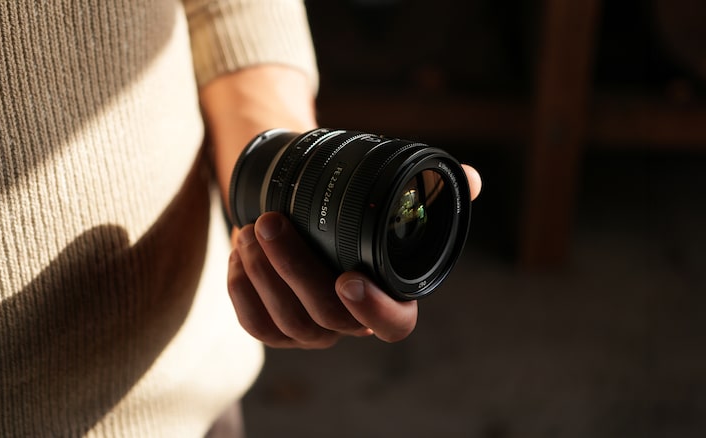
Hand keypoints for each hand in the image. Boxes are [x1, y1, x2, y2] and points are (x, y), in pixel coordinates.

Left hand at [228, 165, 480, 348]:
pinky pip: (256, 327)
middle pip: (326, 317)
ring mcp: (312, 330)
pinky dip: (241, 290)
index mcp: (387, 295)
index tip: (348, 277)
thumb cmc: (351, 207)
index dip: (374, 311)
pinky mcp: (276, 329)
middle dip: (294, 270)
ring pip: (287, 322)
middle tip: (270, 222)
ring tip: (250, 227)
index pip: (394, 324)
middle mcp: (350, 321)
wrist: (303, 213)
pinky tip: (239, 252)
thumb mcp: (390, 193)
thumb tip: (471, 177)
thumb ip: (432, 188)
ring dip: (263, 273)